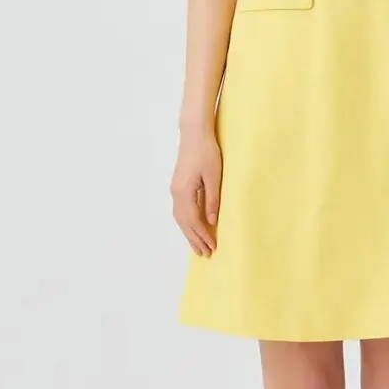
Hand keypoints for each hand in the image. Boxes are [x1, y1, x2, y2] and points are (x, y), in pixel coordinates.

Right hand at [170, 126, 222, 255]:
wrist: (194, 133)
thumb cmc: (206, 152)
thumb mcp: (214, 176)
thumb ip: (212, 199)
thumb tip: (212, 221)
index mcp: (184, 191)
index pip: (193, 220)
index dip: (202, 235)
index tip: (212, 247)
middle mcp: (176, 192)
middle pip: (183, 222)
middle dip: (194, 239)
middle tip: (205, 254)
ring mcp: (175, 189)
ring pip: (180, 217)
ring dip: (189, 233)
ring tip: (198, 246)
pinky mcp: (178, 185)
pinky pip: (180, 210)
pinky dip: (186, 222)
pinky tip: (192, 227)